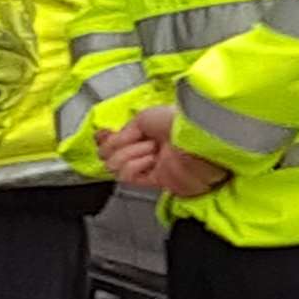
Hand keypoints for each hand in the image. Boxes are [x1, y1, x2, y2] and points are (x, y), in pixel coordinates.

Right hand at [95, 105, 228, 195]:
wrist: (196, 137)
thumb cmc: (179, 120)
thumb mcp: (144, 117)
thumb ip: (124, 131)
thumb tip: (110, 140)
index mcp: (151, 131)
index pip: (118, 140)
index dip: (107, 138)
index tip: (103, 134)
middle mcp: (151, 149)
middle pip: (112, 155)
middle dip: (116, 145)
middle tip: (133, 138)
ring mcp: (154, 166)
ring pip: (116, 167)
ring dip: (128, 153)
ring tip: (149, 147)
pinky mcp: (158, 181)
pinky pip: (128, 177)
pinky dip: (134, 165)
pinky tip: (149, 158)